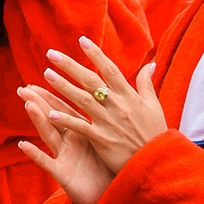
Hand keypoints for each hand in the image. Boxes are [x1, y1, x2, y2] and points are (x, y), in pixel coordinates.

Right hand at [15, 84, 114, 203]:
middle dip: (39, 101)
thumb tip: (115, 101)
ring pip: (50, 135)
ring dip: (38, 120)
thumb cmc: (110, 171)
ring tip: (28, 104)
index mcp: (83, 132)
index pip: (67, 108)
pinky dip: (35, 154)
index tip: (45, 73)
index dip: (55, 92)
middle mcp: (70, 143)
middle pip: (53, 118)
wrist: (110, 199)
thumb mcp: (109, 143)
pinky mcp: (63, 175)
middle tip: (23, 87)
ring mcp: (65, 157)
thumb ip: (109, 121)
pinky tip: (23, 145)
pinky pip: (47, 163)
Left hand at [35, 38, 165, 173]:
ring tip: (46, 74)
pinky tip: (49, 113)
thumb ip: (146, 85)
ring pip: (82, 100)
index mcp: (129, 96)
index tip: (81, 40)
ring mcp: (108, 122)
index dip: (96, 54)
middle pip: (90, 81)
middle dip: (71, 66)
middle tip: (51, 53)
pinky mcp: (101, 140)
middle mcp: (117, 106)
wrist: (158, 162)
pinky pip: (80, 127)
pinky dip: (66, 120)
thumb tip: (150, 64)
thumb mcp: (154, 107)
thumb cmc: (155, 133)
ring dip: (63, 87)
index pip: (110, 70)